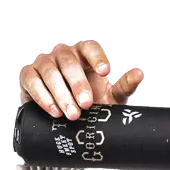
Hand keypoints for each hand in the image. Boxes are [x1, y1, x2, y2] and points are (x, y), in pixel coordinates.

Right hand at [18, 40, 143, 120]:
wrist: (69, 121)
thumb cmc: (91, 104)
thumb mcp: (111, 98)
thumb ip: (124, 87)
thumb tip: (139, 73)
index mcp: (85, 55)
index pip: (90, 47)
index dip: (97, 58)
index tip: (105, 73)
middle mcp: (63, 55)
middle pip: (69, 63)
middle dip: (78, 84)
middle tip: (86, 105)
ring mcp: (45, 63)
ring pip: (50, 72)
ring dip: (61, 94)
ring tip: (72, 114)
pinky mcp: (29, 75)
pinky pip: (32, 80)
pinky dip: (42, 96)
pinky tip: (54, 110)